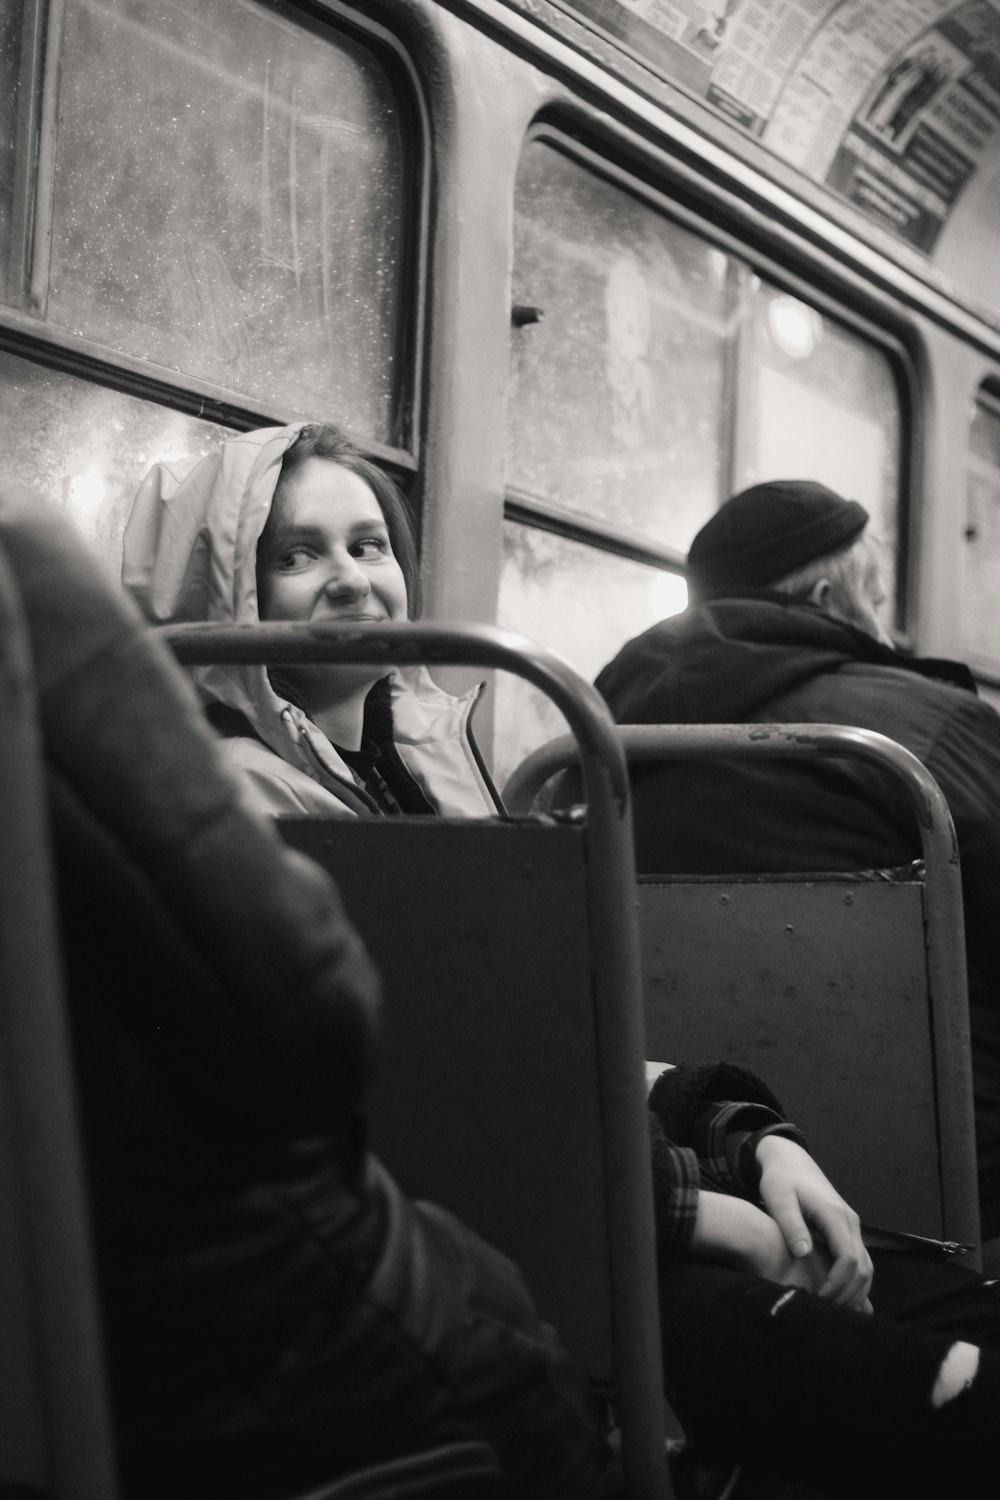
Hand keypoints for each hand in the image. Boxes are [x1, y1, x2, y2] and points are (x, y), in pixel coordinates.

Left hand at [755, 1136, 872, 1311]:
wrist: (790, 1161)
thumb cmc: (780, 1180)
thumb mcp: (778, 1199)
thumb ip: (791, 1225)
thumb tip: (803, 1254)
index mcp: (834, 1215)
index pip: (848, 1259)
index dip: (837, 1285)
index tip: (819, 1300)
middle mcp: (850, 1221)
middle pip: (864, 1268)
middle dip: (848, 1295)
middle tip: (826, 1313)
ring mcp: (852, 1226)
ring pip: (867, 1267)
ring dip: (855, 1292)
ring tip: (832, 1311)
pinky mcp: (847, 1230)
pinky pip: (860, 1261)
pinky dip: (855, 1282)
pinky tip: (840, 1297)